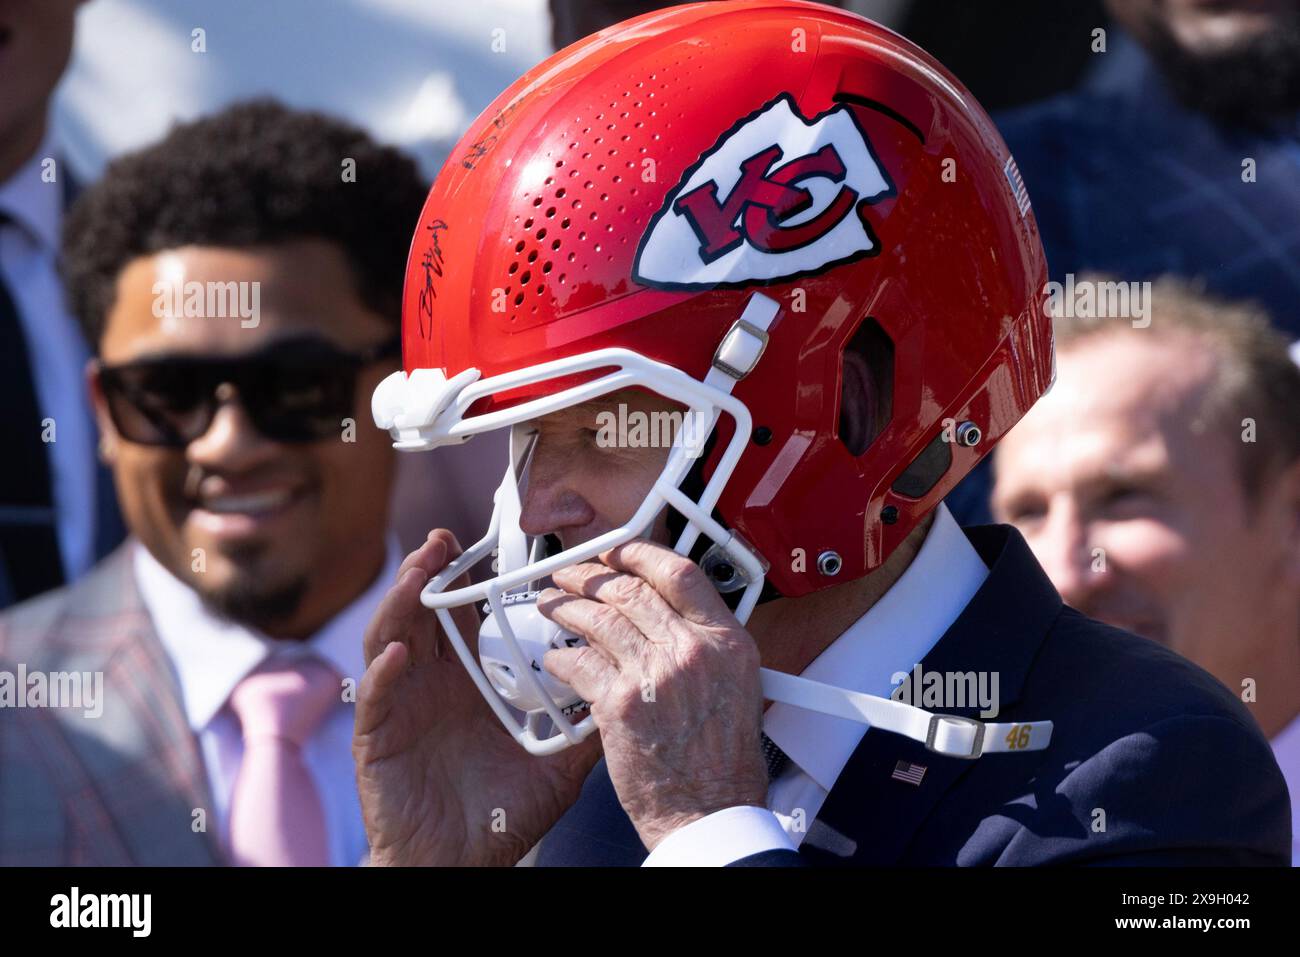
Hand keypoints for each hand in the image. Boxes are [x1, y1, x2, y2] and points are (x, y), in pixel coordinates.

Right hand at [353, 530, 600, 865]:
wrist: (460, 864)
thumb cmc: (501, 815)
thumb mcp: (556, 763)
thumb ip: (587, 726)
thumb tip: (631, 691)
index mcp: (470, 683)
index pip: (465, 618)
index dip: (470, 582)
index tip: (491, 550)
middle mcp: (432, 685)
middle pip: (423, 614)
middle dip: (430, 573)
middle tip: (444, 542)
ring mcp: (401, 706)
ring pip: (390, 640)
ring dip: (401, 604)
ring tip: (417, 577)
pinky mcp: (377, 738)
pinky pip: (374, 697)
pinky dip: (382, 672)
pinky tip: (397, 653)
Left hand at [538, 539, 767, 849]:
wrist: (710, 811)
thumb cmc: (722, 761)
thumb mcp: (737, 685)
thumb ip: (706, 642)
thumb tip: (670, 611)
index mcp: (725, 641)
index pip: (679, 572)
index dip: (640, 553)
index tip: (618, 551)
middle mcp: (691, 650)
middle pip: (630, 590)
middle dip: (590, 576)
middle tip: (570, 575)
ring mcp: (653, 674)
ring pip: (598, 619)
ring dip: (566, 607)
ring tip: (551, 606)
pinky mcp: (620, 703)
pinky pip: (578, 664)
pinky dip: (560, 658)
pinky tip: (555, 660)